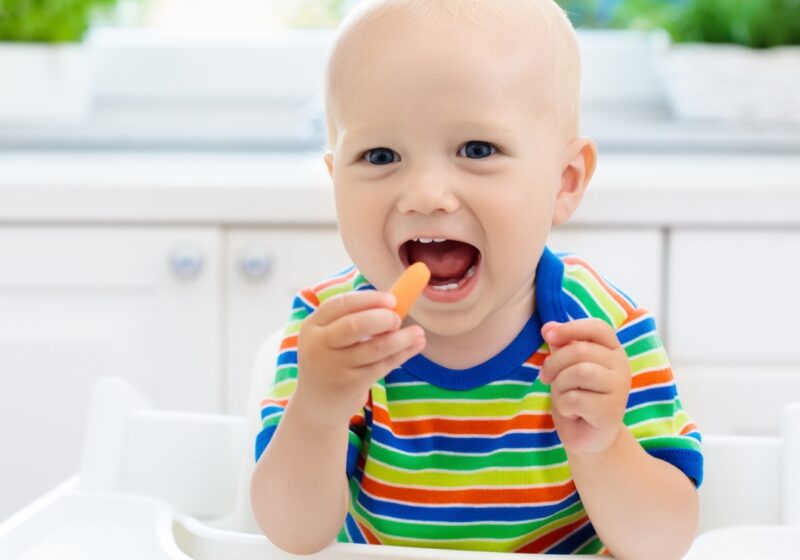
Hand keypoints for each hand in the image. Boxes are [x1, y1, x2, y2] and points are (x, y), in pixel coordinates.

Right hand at [294, 291, 425, 426]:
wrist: (317, 402)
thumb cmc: (331, 358)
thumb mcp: (329, 336)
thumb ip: (354, 317)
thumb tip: (395, 302)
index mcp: (313, 325)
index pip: (340, 304)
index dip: (368, 299)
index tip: (392, 299)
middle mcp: (319, 345)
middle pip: (355, 325)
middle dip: (383, 319)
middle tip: (398, 319)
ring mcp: (335, 367)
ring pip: (374, 348)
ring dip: (401, 338)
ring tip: (418, 333)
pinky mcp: (351, 385)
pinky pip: (382, 365)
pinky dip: (402, 354)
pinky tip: (415, 346)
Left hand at [539, 319, 630, 455]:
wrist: (587, 436)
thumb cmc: (577, 397)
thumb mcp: (565, 367)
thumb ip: (561, 346)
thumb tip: (548, 327)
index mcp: (612, 350)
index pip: (597, 328)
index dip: (570, 328)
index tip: (547, 335)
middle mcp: (621, 366)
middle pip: (581, 350)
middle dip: (554, 364)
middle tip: (547, 378)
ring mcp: (620, 389)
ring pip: (580, 372)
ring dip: (561, 385)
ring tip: (564, 396)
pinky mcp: (611, 411)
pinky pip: (575, 398)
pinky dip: (564, 405)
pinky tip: (572, 413)